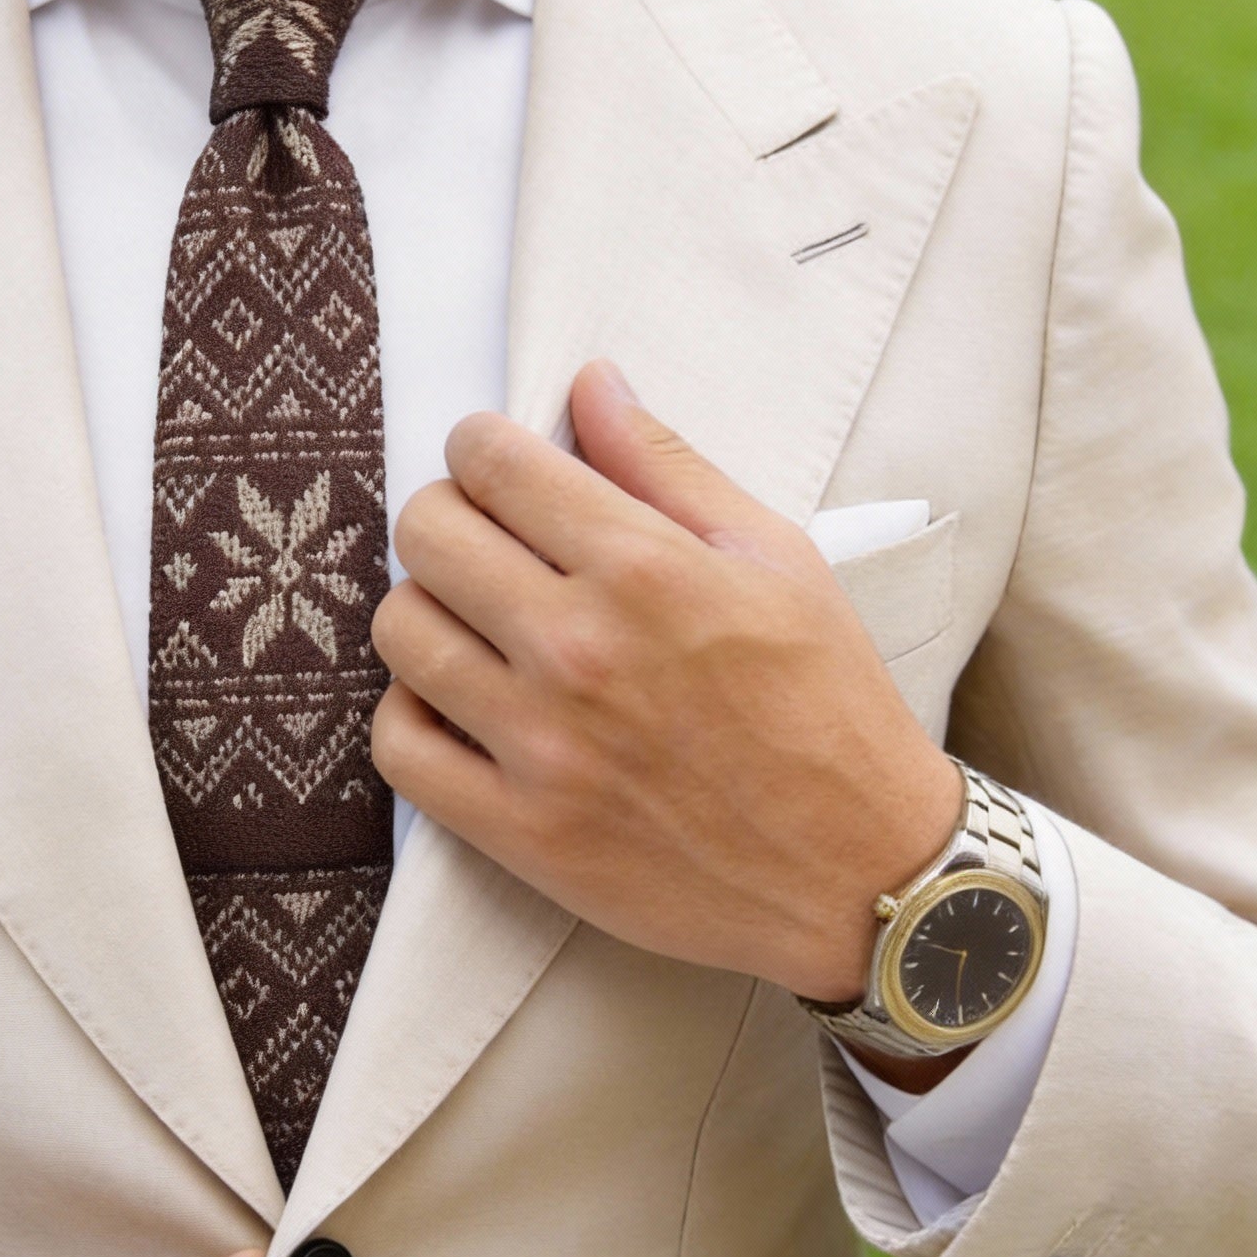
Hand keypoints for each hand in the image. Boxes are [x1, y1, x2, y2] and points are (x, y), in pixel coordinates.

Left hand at [370, 361, 962, 1005]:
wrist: (859, 873)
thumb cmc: (828, 708)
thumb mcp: (777, 561)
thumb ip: (669, 466)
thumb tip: (591, 383)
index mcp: (644, 569)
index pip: (493, 463)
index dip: (480, 447)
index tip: (494, 463)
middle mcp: (577, 649)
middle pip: (427, 535)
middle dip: (446, 517)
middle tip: (483, 541)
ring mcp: (540, 745)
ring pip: (399, 631)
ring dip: (424, 611)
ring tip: (473, 625)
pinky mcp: (517, 830)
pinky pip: (397, 747)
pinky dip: (410, 714)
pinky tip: (457, 704)